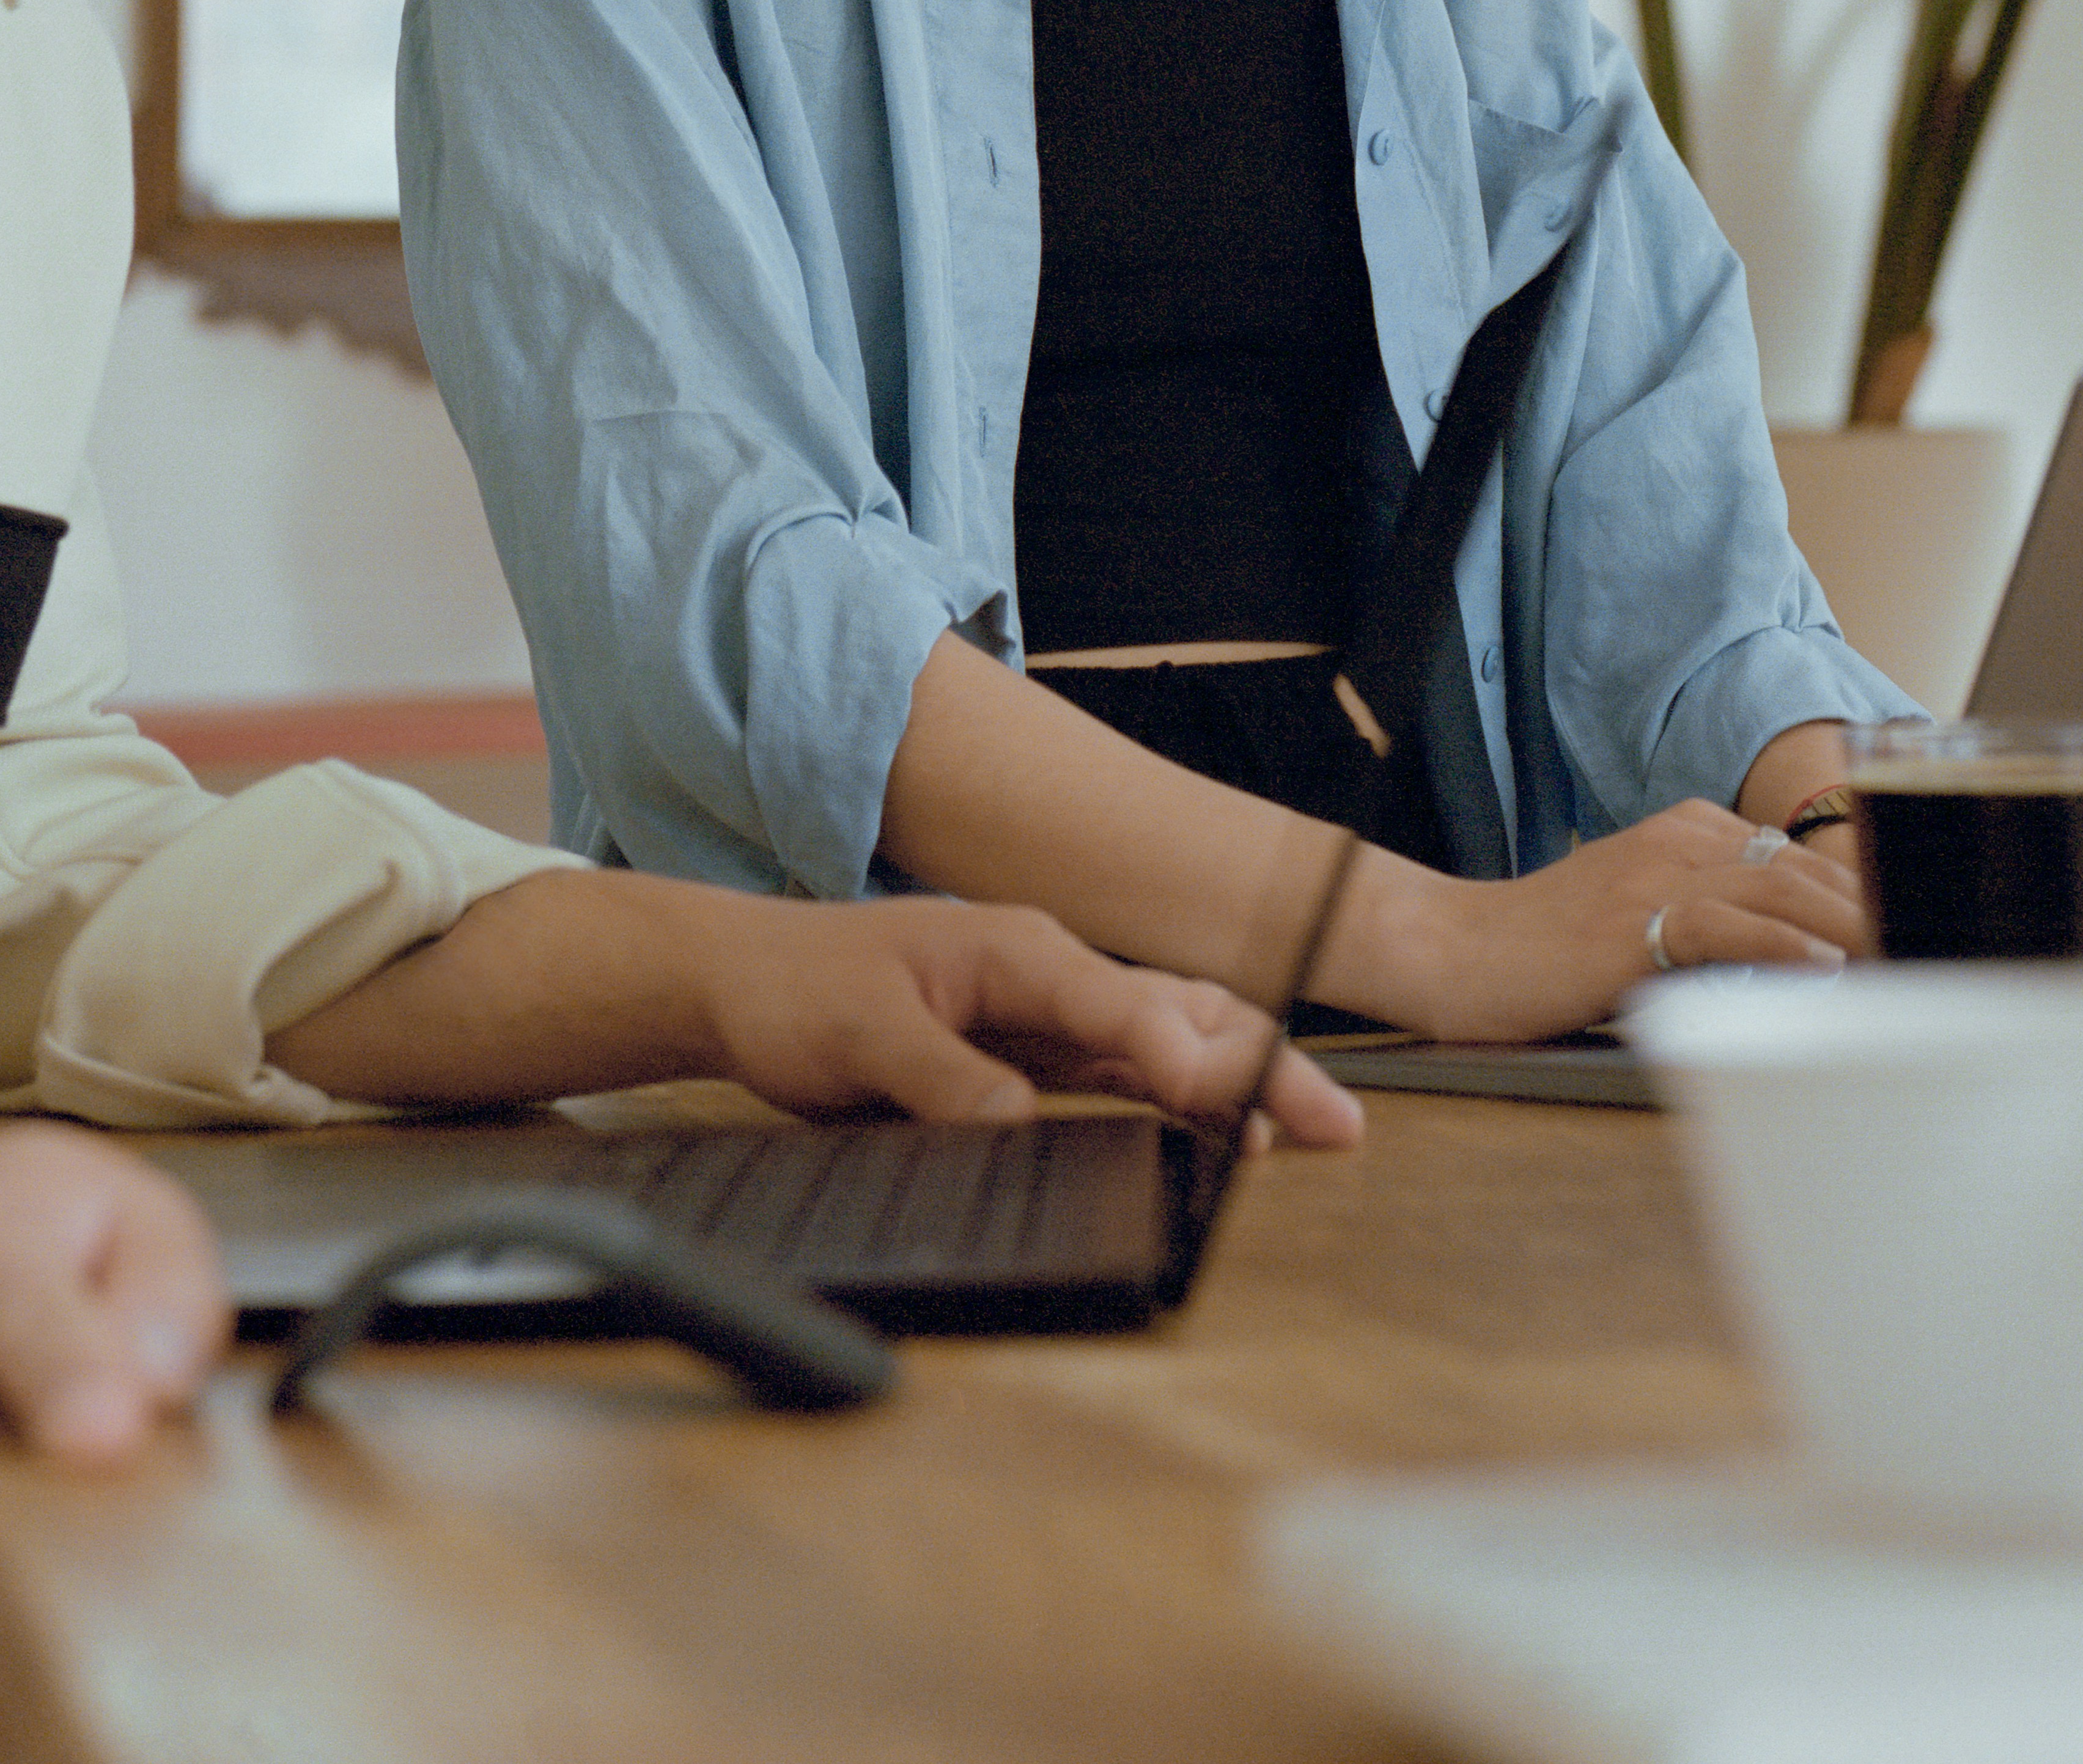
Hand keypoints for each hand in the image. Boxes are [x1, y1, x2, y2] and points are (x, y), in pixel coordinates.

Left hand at [684, 894, 1361, 1148]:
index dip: (1179, 1056)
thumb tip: (1014, 1124)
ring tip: (1312, 1130)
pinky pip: (1130, 1070)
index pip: (1123, 1004)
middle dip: (1261, 1064)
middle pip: (1180, 1013)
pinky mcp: (1035, 1052)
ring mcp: (1048, 1013)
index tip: (1221, 1105)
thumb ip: (940, 1081)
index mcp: (1017, 951)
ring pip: (1172, 1038)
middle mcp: (1049, 974)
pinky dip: (1190, 1097)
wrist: (748, 979)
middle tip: (1334, 1122)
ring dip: (1243, 1080)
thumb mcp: (859, 1035)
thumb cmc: (799, 990)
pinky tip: (1226, 1132)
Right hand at [1350, 799, 1862, 1044]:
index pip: (1798, 860)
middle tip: (1930, 956)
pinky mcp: (1635, 919)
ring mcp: (1657, 873)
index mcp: (1686, 830)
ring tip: (1903, 962)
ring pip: (1778, 888)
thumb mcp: (1642, 920)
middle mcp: (1680, 838)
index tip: (1913, 938)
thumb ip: (1713, 923)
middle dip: (1872, 914)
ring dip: (1850, 928)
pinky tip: (1825, 967)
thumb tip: (1800, 962)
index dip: (1861, 900)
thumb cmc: (1546, 950)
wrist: (1454, 948)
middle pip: (1802, 869)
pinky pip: (1726, 923)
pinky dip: (1783, 942)